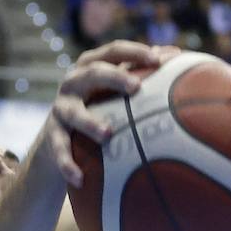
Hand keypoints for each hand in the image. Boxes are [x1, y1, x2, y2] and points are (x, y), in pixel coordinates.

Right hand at [32, 40, 175, 187]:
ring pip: (74, 113)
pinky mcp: (52, 134)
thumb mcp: (115, 88)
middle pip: (93, 73)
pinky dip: (67, 164)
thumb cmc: (99, 106)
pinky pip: (59, 149)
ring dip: (89, 122)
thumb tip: (178, 54)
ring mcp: (61, 108)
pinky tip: (79, 178)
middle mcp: (73, 83)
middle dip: (114, 78)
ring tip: (107, 134)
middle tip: (136, 87)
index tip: (157, 59)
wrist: (57, 137)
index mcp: (91, 67)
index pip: (113, 52)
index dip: (134, 52)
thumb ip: (140, 71)